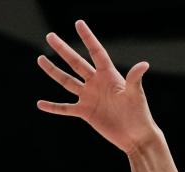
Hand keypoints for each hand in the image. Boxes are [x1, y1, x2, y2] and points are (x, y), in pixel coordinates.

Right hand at [37, 20, 156, 154]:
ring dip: (54, 71)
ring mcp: (89, 97)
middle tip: (50, 36)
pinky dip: (53, 107)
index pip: (96, 52)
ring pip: (67, 82)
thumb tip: (144, 64)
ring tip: (40, 59)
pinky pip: (66, 108)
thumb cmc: (139, 114)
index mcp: (109, 75)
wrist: (135, 136)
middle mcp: (96, 83)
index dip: (88, 38)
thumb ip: (134, 79)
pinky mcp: (85, 113)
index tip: (78, 23)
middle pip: (76, 63)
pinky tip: (40, 104)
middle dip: (63, 50)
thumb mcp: (136, 95)